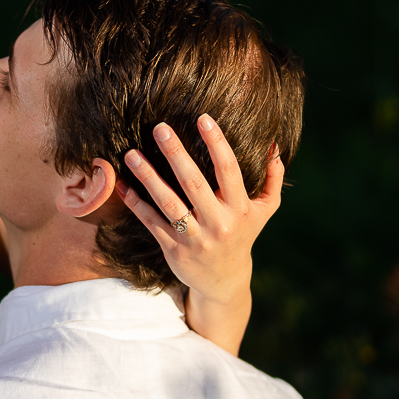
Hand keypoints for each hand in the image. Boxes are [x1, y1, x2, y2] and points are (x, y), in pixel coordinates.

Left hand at [117, 114, 281, 303]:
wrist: (224, 280)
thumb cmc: (243, 235)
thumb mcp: (264, 210)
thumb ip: (273, 179)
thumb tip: (275, 146)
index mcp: (240, 208)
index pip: (229, 170)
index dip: (217, 143)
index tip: (203, 118)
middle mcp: (218, 222)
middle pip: (194, 183)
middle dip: (176, 154)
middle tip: (160, 128)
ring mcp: (194, 237)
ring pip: (168, 203)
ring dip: (149, 177)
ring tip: (132, 154)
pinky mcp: (173, 248)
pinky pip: (152, 222)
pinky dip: (136, 203)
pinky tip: (122, 185)